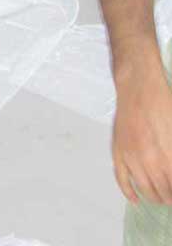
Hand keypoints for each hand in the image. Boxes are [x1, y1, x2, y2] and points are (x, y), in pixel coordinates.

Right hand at [113, 68, 171, 204]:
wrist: (139, 85)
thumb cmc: (163, 102)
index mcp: (168, 154)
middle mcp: (148, 158)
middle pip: (161, 191)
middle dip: (169, 197)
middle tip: (171, 196)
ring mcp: (130, 155)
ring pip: (143, 187)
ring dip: (153, 197)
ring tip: (161, 198)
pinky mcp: (118, 149)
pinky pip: (121, 177)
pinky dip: (128, 191)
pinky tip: (134, 199)